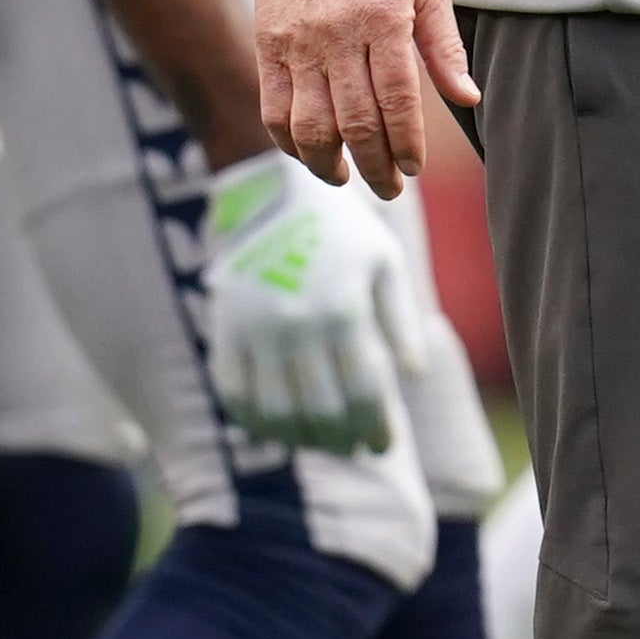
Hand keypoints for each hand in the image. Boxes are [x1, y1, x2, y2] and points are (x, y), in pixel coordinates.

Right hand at [202, 149, 407, 453]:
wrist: (271, 190)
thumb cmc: (341, 230)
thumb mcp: (385, 264)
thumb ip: (402, 322)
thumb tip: (414, 378)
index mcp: (344, 309)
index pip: (365, 391)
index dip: (377, 428)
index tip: (384, 445)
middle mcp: (298, 324)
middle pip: (322, 411)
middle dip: (343, 440)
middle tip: (354, 448)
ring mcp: (256, 329)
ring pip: (277, 412)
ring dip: (301, 439)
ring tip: (320, 442)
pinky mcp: (225, 328)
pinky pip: (233, 393)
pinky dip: (254, 421)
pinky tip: (274, 429)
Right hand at [254, 0, 477, 196]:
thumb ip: (445, 45)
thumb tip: (468, 98)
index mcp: (384, 17)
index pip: (397, 99)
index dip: (406, 143)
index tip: (414, 168)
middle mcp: (338, 33)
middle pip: (355, 122)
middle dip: (376, 167)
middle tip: (390, 188)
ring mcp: (297, 41)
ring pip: (310, 125)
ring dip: (329, 164)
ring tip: (348, 177)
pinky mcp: (267, 44)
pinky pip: (274, 109)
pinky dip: (290, 142)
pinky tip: (311, 153)